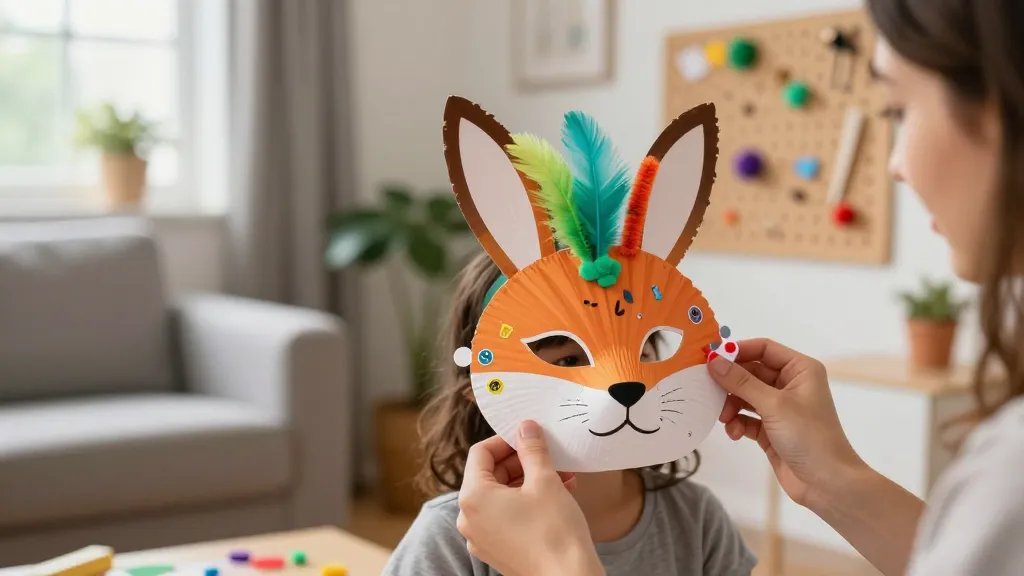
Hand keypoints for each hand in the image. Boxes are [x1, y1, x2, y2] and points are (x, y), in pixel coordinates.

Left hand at [457, 421, 603, 575]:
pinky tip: (558, 495)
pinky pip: (507, 517)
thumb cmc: (554, 532)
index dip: (506, 439)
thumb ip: (532, 449)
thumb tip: (525, 427)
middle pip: (490, 475)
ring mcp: (482, 538)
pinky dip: (527, 502)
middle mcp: (469, 519)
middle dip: (522, 461)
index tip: (528, 435)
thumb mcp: (544, 480)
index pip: (480, 453)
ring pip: (501, 496)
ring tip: (562, 475)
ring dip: (529, 481)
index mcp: (472, 498)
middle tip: (548, 454)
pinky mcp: (497, 550)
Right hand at [710, 339, 866, 510]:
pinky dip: (738, 423)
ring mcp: (780, 408)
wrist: (827, 484)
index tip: (711, 359)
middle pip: (750, 372)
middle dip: (730, 383)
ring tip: (725, 418)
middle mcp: (790, 384)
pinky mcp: (771, 429)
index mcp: (800, 370)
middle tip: (708, 390)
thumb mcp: (774, 405)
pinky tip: (735, 433)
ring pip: (745, 396)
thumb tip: (713, 360)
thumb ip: (741, 381)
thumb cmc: (809, 437)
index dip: (737, 351)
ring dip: (731, 405)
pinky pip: (746, 417)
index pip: (763, 349)